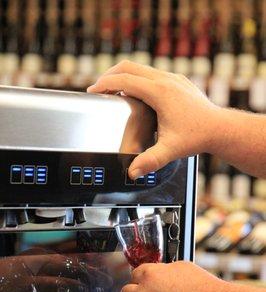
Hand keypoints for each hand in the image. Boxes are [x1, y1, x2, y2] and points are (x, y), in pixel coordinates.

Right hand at [87, 60, 218, 178]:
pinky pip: (151, 73)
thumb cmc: (198, 136)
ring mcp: (173, 78)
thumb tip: (133, 172)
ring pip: (141, 67)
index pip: (125, 80)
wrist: (220, 128)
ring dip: (124, 75)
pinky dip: (137, 78)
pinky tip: (135, 93)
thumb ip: (150, 161)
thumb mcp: (170, 150)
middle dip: (110, 75)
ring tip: (113, 90)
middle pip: (129, 66)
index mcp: (159, 92)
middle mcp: (166, 80)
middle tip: (98, 88)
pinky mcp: (178, 81)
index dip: (105, 84)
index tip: (93, 91)